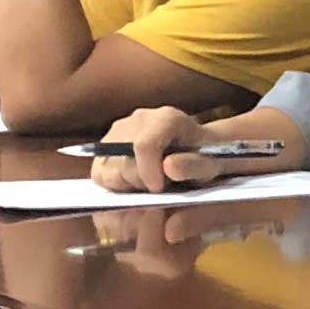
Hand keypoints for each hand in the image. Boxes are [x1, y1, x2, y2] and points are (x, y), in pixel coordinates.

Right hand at [92, 105, 219, 189]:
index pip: (144, 146)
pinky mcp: (107, 143)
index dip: (148, 174)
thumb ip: (193, 166)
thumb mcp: (210, 166)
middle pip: (122, 162)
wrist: (198, 150)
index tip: (160, 189)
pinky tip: (135, 184)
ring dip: (126, 186)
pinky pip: (99, 173)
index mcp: (167, 119)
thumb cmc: (206, 158)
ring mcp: (120, 129)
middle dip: (140, 184)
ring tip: (149, 184)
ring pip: (106, 170)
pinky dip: (114, 185)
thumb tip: (167, 166)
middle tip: (161, 187)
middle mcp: (139, 118)